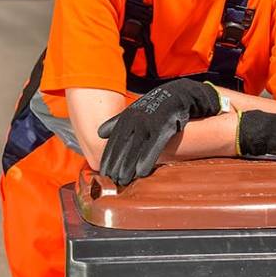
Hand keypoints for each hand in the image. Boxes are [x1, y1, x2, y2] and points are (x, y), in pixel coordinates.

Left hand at [96, 78, 221, 185]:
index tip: (104, 173)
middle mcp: (134, 121)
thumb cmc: (153, 108)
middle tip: (112, 180)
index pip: (113, 142)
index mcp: (125, 119)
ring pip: (135, 148)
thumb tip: (99, 133)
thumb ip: (116, 123)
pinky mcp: (163, 127)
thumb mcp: (132, 112)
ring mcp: (148, 123)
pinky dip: (146, 159)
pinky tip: (141, 172)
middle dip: (115, 165)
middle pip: (121, 147)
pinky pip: (153, 146)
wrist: (176, 96)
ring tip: (123, 180)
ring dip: (128, 166)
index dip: (108, 158)